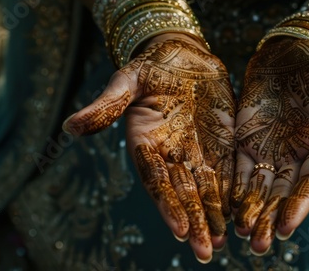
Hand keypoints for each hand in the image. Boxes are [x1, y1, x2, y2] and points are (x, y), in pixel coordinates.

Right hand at [62, 35, 235, 262]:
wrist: (182, 58)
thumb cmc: (150, 66)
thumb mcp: (127, 80)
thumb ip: (106, 105)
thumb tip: (69, 126)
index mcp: (146, 144)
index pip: (157, 180)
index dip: (168, 204)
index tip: (182, 229)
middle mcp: (170, 155)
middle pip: (183, 193)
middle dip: (195, 222)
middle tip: (206, 251)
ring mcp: (195, 152)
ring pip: (205, 190)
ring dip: (214, 216)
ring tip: (223, 243)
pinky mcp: (218, 145)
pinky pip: (225, 172)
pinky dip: (231, 194)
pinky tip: (239, 215)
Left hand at [231, 38, 308, 254]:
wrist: (290, 49)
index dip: (298, 206)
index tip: (286, 229)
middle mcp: (296, 154)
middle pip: (283, 193)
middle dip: (271, 219)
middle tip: (259, 245)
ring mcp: (270, 148)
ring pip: (260, 186)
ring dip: (251, 210)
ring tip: (241, 234)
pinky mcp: (248, 139)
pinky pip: (240, 167)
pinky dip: (235, 186)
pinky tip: (227, 206)